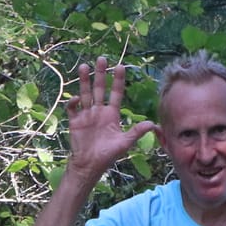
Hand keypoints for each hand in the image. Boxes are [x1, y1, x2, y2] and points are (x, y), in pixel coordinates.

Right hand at [66, 56, 156, 177]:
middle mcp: (99, 111)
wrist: (89, 166)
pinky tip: (76, 99)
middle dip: (100, 74)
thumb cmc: (107, 155)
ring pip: (85, 93)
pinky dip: (73, 102)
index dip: (118, 80)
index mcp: (111, 114)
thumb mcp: (124, 143)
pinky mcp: (75, 121)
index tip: (120, 66)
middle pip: (99, 89)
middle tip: (102, 59)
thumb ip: (136, 132)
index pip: (116, 93)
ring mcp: (86, 115)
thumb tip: (153, 124)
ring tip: (84, 66)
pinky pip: (73, 108)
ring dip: (84, 81)